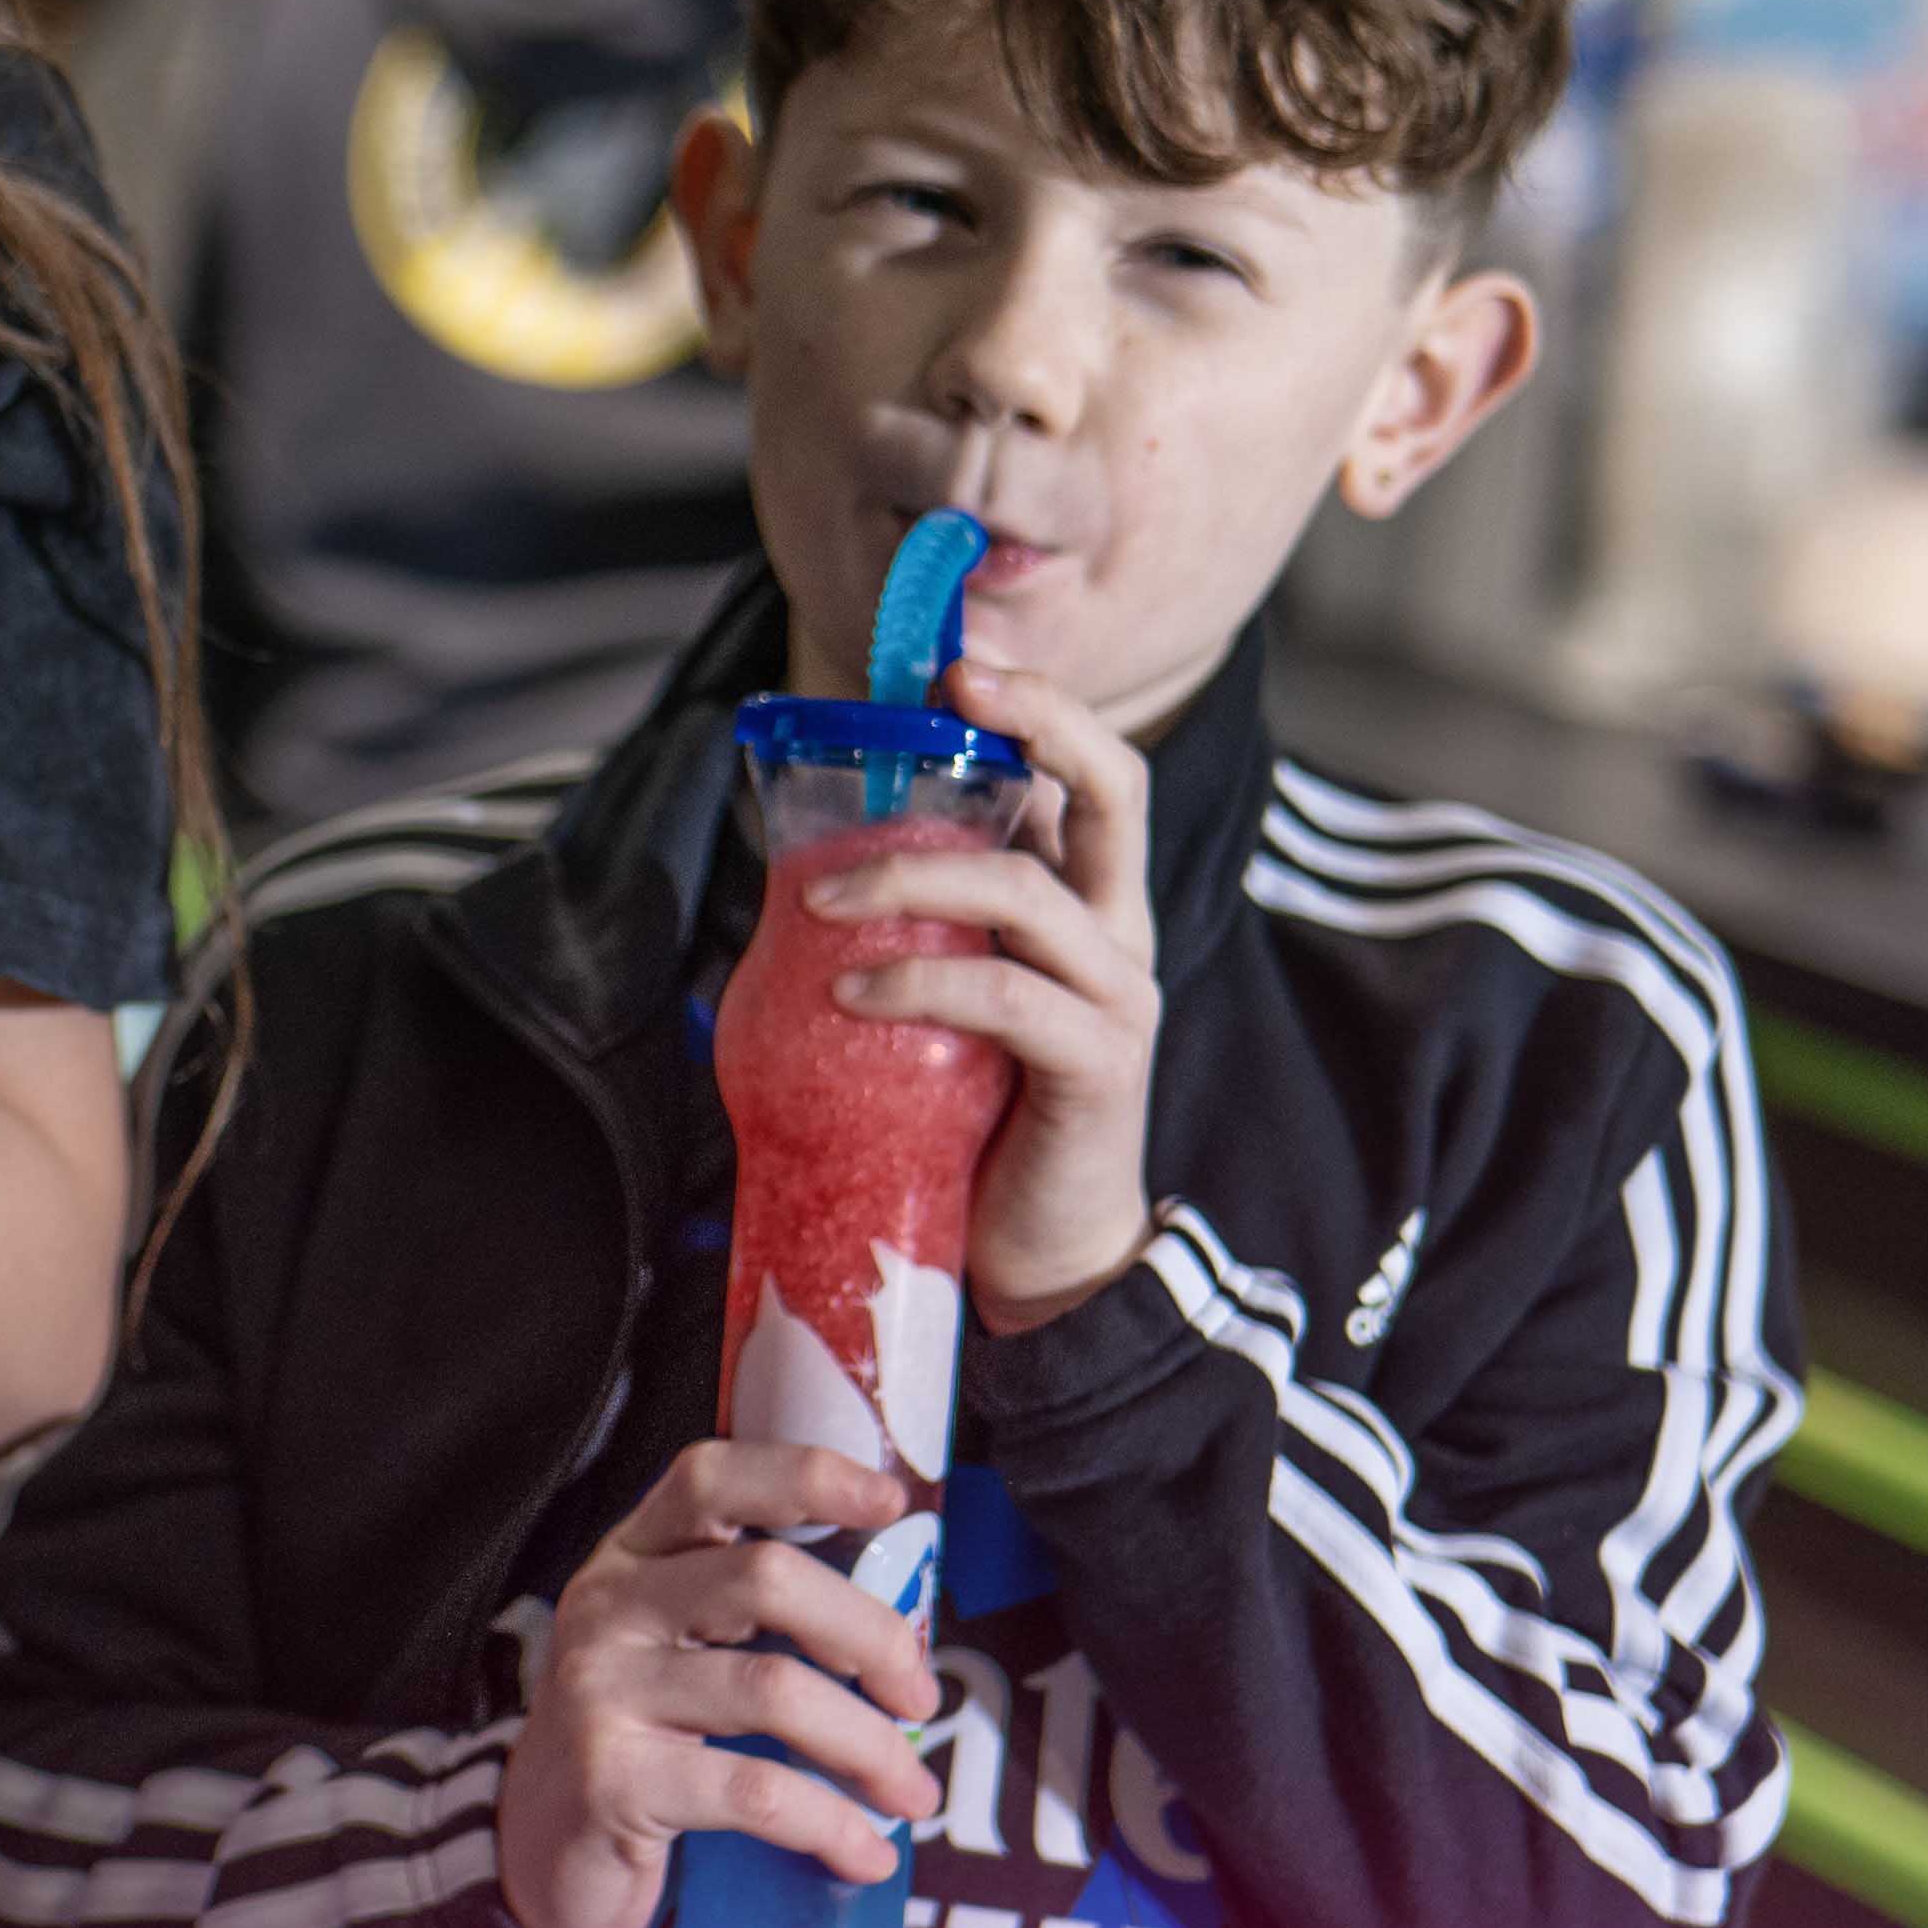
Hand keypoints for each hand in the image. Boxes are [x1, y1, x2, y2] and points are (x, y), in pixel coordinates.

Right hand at [491, 1441, 944, 1927]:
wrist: (545, 1852)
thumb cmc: (645, 1741)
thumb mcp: (681, 1653)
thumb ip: (757, 1619)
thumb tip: (906, 1636)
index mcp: (634, 1556)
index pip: (712, 1478)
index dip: (807, 1476)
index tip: (891, 1503)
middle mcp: (609, 1605)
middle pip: (767, 1578)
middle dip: (872, 1635)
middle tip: (921, 1698)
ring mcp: (601, 1688)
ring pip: (774, 1690)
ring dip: (869, 1746)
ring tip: (912, 1794)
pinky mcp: (611, 1778)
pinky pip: (753, 1791)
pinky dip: (831, 1824)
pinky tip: (866, 1854)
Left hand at [815, 654, 1160, 1332]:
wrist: (1039, 1261)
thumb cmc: (980, 1119)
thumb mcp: (949, 1000)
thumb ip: (925, 930)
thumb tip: (810, 860)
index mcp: (1088, 906)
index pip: (1092, 778)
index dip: (1041, 710)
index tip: (960, 666)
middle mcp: (1117, 936)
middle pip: (1114, 794)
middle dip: (1040, 723)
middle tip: (948, 691)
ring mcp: (1116, 1000)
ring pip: (1030, 893)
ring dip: (913, 874)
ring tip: (819, 897)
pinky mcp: (1094, 1068)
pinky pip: (1006, 998)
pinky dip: (918, 983)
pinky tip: (848, 991)